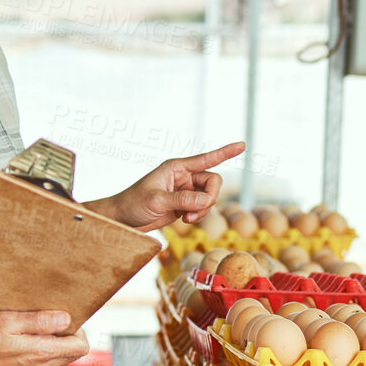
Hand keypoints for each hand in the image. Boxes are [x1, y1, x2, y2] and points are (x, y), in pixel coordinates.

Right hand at [0, 309, 88, 365]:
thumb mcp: (8, 320)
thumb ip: (39, 321)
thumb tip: (66, 319)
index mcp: (41, 354)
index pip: (80, 347)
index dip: (78, 330)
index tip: (63, 318)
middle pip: (72, 356)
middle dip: (68, 338)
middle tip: (49, 322)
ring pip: (58, 364)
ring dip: (56, 349)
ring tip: (37, 334)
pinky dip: (43, 360)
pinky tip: (27, 349)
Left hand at [103, 141, 244, 232]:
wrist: (123, 218)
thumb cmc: (134, 203)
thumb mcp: (156, 201)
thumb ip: (182, 200)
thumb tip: (205, 200)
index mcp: (176, 167)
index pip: (206, 158)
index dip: (225, 152)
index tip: (242, 145)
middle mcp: (184, 176)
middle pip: (213, 182)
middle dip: (209, 198)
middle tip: (193, 212)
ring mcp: (186, 190)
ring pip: (210, 197)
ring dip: (203, 210)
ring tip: (186, 218)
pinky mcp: (185, 203)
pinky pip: (203, 207)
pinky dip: (199, 215)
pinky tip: (185, 220)